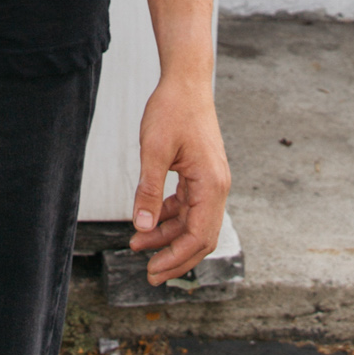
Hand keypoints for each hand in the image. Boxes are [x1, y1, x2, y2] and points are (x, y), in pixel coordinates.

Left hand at [128, 76, 230, 283]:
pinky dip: (170, 217)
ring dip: (168, 236)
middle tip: (149, 274)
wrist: (186, 81)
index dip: (175, 258)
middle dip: (175, 257)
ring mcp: (210, 181)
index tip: (152, 271)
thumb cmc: (172, 110)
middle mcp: (217, 187)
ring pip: (192, 222)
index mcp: (211, 185)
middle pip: (200, 237)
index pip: (198, 237)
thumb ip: (149, 191)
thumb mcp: (154, 151)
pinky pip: (188, 206)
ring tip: (137, 243)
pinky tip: (149, 221)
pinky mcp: (201, 174)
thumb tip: (143, 227)